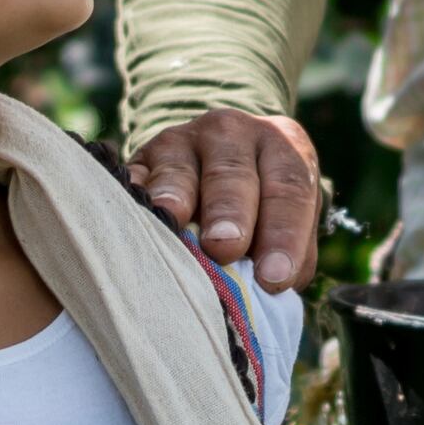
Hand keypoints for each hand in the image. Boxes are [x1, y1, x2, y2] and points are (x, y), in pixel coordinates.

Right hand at [127, 106, 324, 292]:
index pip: (290, 188)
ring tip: (173, 220)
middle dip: (229, 212)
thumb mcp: (288, 224)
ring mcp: (184, 140)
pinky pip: (136, 176)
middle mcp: (235, 134)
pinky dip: (135, 198)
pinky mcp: (144, 157)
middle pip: (234, 173)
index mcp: (283, 149)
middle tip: (224, 248)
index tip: (274, 276)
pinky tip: (133, 217)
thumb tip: (265, 289)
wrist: (216, 165)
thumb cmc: (263, 211)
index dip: (284, 233)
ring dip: (176, 195)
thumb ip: (288, 256)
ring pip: (181, 169)